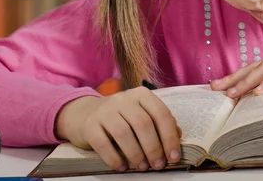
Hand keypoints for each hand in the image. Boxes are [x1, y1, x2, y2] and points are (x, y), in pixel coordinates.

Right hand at [55, 87, 182, 171]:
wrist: (84, 114)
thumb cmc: (120, 116)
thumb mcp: (140, 113)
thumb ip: (158, 121)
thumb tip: (178, 135)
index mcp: (141, 95)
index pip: (160, 113)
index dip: (169, 136)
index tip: (173, 156)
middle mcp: (124, 99)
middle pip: (143, 124)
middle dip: (153, 148)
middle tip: (157, 165)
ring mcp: (105, 111)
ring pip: (124, 133)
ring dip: (136, 154)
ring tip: (142, 167)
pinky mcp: (90, 125)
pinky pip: (103, 144)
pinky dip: (114, 158)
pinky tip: (122, 167)